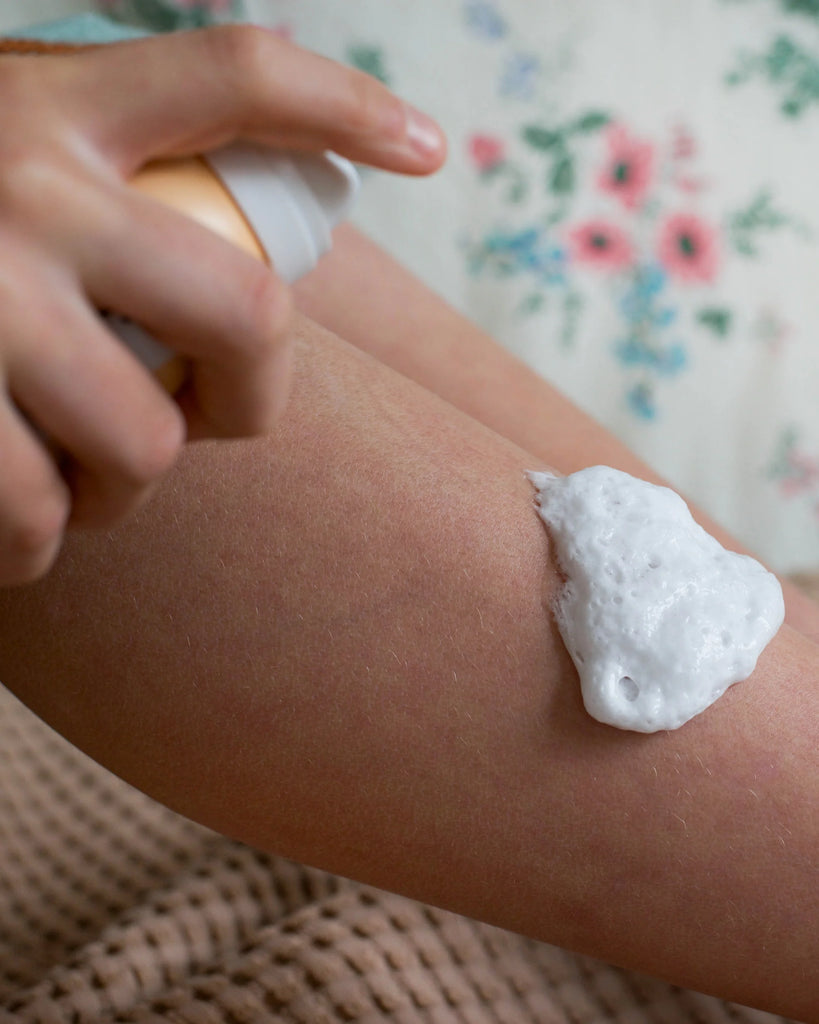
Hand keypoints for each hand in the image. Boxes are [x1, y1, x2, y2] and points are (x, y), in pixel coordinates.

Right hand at [0, 26, 445, 584]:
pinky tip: (18, 529)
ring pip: (140, 441)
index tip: (429, 151)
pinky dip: (34, 542)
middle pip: (247, 313)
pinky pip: (32, 512)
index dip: (349, 108)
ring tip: (86, 483)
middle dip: (254, 401)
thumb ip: (93, 173)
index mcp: (52, 103)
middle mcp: (24, 184)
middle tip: (217, 425)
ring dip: (127, 488)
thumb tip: (204, 263)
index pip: (238, 74)